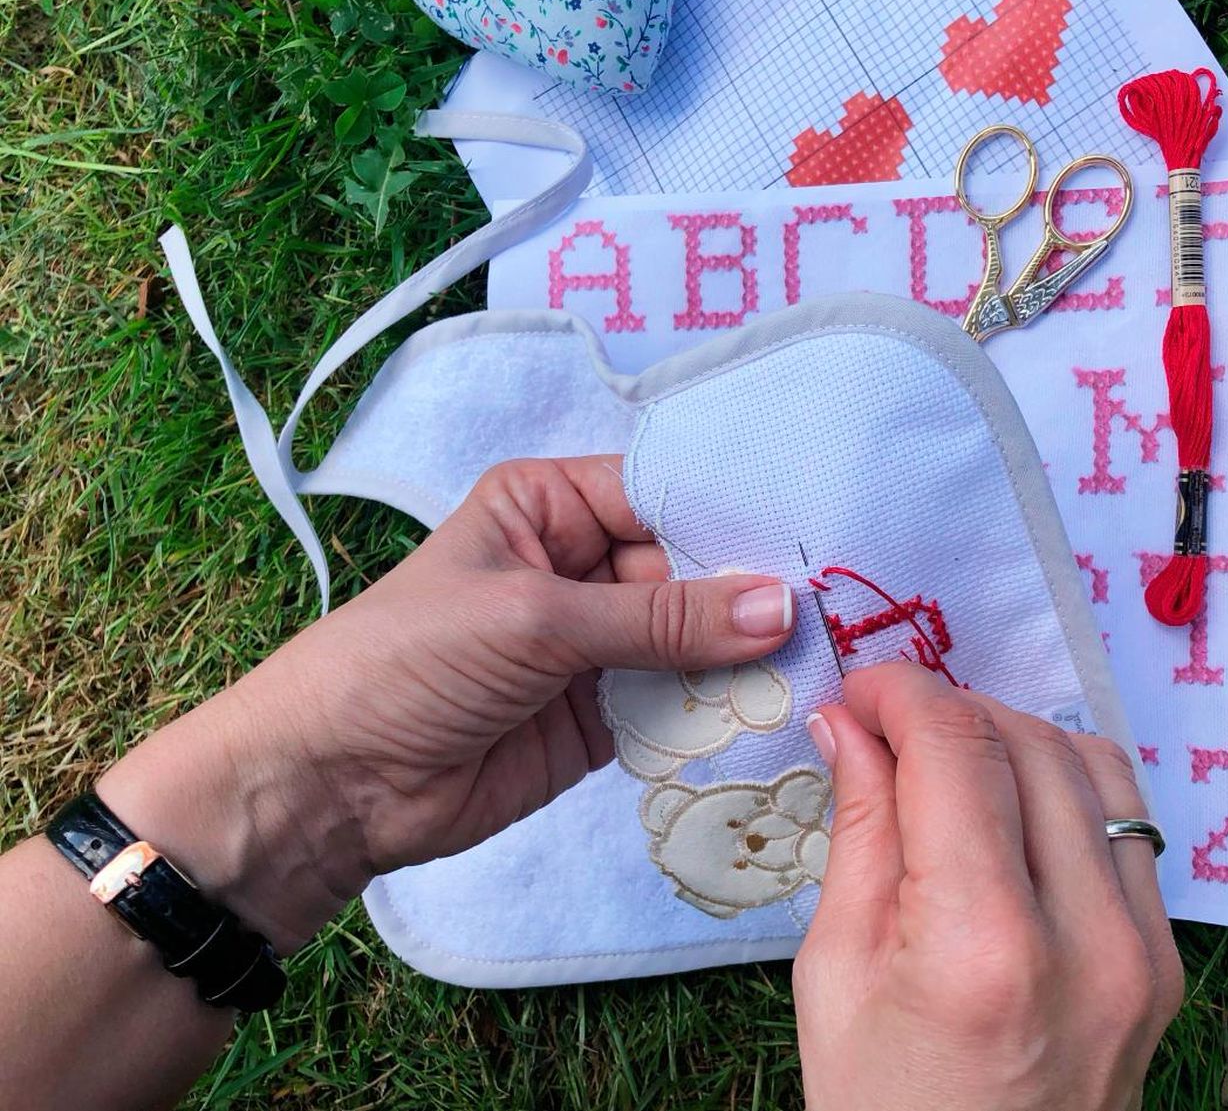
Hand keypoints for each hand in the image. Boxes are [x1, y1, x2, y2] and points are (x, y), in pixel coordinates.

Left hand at [97, 457, 796, 947]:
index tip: (817, 536)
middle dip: (753, 596)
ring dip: (744, 660)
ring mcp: (596, 647)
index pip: (663, 496)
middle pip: (692, 572)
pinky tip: (775, 714)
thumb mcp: (538, 619)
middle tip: (840, 612)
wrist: (332, 784)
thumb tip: (783, 608)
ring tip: (826, 664)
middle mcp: (581, 567)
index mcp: (551, 506)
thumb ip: (662, 618)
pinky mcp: (603, 719)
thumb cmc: (410, 660)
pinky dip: (716, 714)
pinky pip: (676, 705)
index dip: (734, 517)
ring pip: (693, 642)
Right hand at [794, 663, 1182, 1110]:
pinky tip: (1011, 808)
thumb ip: (860, 830)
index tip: (858, 695)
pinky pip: (1126, 824)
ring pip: (1090, 764)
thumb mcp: (836, 973)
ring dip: (1011, 736)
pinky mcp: (1169, 961)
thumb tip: (851, 723)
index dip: (900, 694)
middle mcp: (1088, 936)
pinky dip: (1065, 786)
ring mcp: (1146, 951)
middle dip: (947, 708)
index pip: (956, 748)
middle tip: (885, 728)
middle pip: (1025, 741)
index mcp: (984, 944)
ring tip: (947, 763)